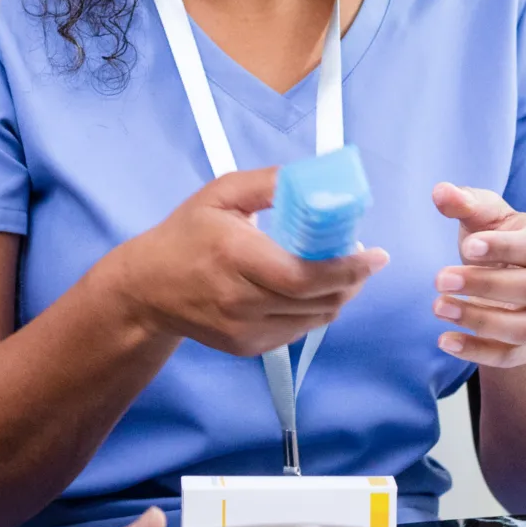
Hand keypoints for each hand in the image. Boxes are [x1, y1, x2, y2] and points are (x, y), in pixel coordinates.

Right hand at [102, 167, 386, 356]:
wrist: (148, 289)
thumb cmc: (187, 234)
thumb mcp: (221, 194)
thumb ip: (268, 183)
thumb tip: (314, 178)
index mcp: (236, 256)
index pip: (303, 276)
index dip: (347, 269)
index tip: (377, 255)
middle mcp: (241, 300)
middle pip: (317, 300)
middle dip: (352, 281)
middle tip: (364, 260)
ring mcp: (244, 330)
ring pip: (314, 319)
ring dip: (338, 296)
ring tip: (340, 272)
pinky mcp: (247, 348)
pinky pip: (297, 331)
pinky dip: (314, 310)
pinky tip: (309, 290)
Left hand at [431, 183, 525, 368]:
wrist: (514, 276)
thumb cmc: (499, 238)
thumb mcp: (485, 216)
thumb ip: (465, 203)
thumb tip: (440, 191)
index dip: (503, 248)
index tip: (467, 247)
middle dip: (484, 285)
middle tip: (439, 278)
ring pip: (524, 328)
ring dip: (479, 320)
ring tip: (438, 307)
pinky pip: (509, 357)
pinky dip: (477, 352)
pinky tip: (444, 341)